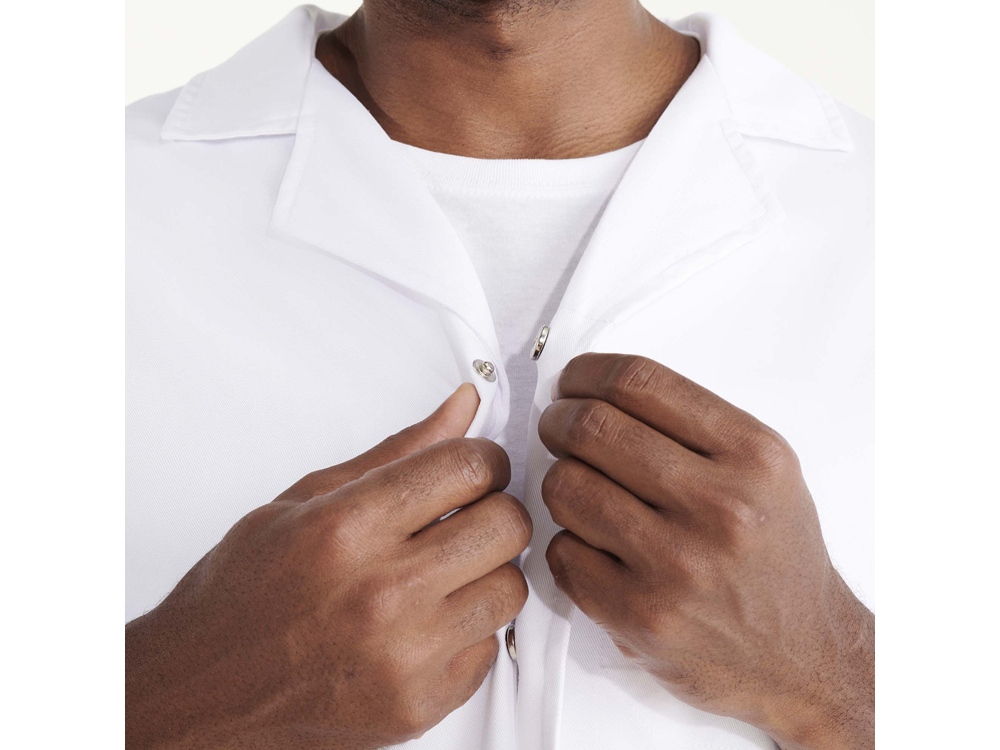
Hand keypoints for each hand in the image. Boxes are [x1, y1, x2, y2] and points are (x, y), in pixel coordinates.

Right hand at [126, 383, 531, 749]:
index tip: (476, 466)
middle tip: (468, 514)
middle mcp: (381, 593)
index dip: (483, 458)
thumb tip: (462, 407)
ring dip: (488, 569)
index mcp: (347, 528)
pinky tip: (429, 620)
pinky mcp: (420, 704)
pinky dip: (469, 627)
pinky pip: (491, 645)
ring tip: (447, 570)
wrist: (204, 692)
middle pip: (506, 524)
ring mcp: (405, 656)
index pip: (467, 467)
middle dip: (495, 508)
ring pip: (511, 586)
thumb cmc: (243, 595)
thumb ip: (395, 453)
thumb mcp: (304, 501)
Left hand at [537, 353, 873, 749]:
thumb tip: (595, 391)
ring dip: (559, 482)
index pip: (639, 383)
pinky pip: (561, 551)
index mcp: (753, 456)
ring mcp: (678, 565)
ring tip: (579, 491)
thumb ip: (692, 428)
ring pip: (566, 487)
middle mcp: (720, 507)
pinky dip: (566, 542)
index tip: (572, 382)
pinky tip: (593, 546)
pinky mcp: (641, 616)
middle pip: (592, 428)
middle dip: (558, 420)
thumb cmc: (775, 557)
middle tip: (557, 428)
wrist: (805, 656)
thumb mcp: (765, 473)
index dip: (586, 374)